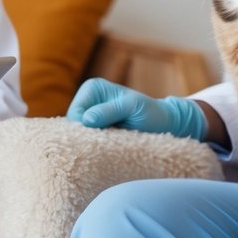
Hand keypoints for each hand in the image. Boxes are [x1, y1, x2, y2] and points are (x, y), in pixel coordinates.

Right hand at [65, 77, 206, 140]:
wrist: (163, 123)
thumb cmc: (150, 112)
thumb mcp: (132, 108)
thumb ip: (109, 111)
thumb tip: (86, 119)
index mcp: (92, 88)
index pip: (76, 114)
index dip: (86, 129)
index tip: (105, 137)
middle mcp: (87, 99)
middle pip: (73, 125)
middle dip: (87, 137)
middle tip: (108, 143)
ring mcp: (90, 115)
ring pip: (78, 136)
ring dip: (92, 143)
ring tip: (111, 145)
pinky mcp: (95, 129)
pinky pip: (86, 141)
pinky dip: (95, 147)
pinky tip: (108, 149)